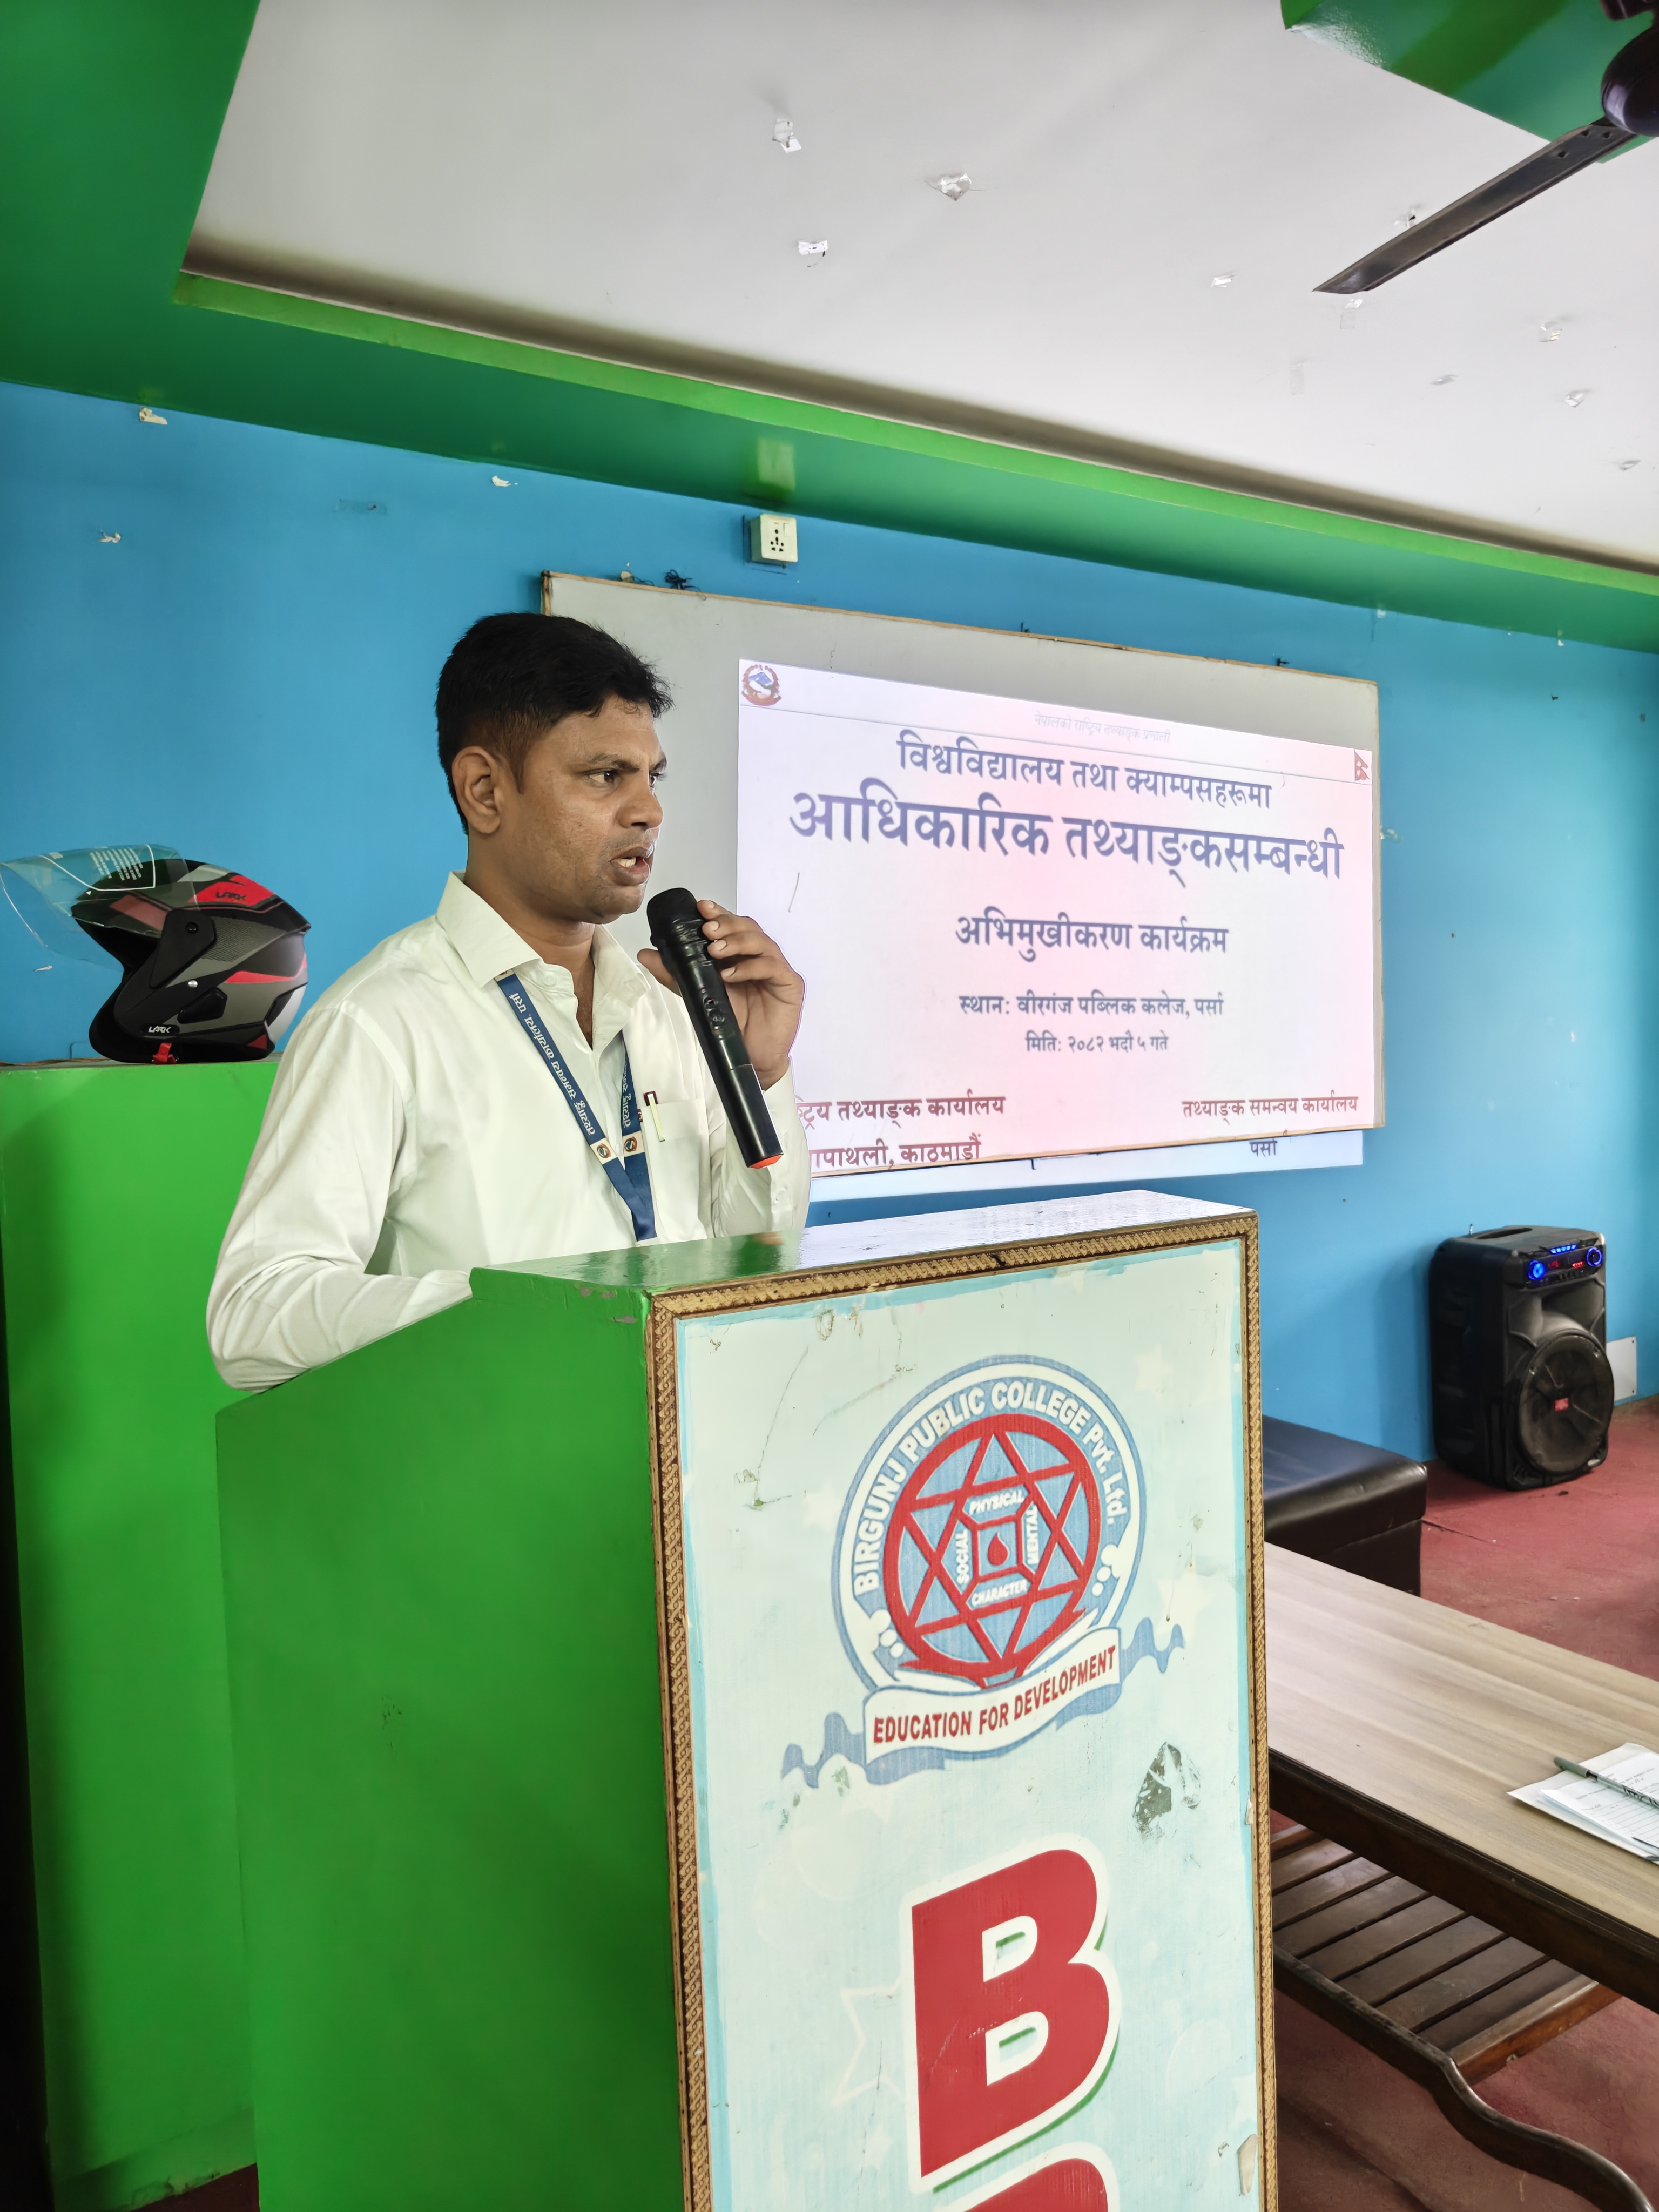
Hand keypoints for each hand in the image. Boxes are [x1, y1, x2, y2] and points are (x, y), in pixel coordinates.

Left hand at [638, 899, 803, 1089]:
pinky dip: (750, 967)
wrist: (754, 1059)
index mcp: (741, 954)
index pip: (731, 925)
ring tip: (715, 951)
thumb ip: (676, 974)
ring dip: (737, 942)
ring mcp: (777, 968)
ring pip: (761, 941)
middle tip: (707, 931)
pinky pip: (772, 967)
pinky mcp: (790, 984)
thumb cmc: (733, 1024)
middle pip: (748, 927)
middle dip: (726, 924)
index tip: (701, 907)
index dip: (718, 913)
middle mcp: (760, 956)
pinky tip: (731, 974)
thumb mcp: (699, 995)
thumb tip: (645, 954)